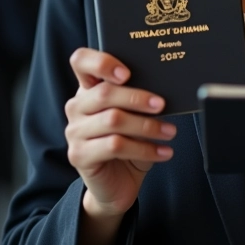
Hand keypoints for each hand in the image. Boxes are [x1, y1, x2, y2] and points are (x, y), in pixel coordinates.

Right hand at [65, 48, 176, 218]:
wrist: (118, 183)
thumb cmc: (129, 141)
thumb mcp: (134, 114)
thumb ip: (137, 96)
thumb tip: (164, 85)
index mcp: (88, 88)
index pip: (81, 61)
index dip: (102, 62)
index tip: (127, 73)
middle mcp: (76, 106)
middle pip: (104, 93)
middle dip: (137, 98)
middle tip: (161, 104)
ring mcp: (75, 132)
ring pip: (113, 120)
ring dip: (147, 126)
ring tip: (170, 131)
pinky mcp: (79, 155)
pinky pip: (115, 146)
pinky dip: (144, 149)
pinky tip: (163, 151)